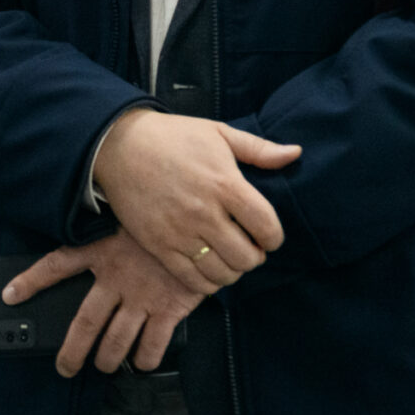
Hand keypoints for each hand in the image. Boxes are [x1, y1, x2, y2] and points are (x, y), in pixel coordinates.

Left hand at [6, 231, 205, 376]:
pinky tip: (142, 361)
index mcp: (102, 250)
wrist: (206, 220)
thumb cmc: (164, 216)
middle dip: (72, 352)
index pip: (57, 264)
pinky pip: (153, 344)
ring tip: (105, 365)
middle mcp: (117, 277)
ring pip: (116, 341)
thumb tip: (86, 231)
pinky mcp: (169, 308)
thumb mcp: (128, 216)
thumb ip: (106, 229)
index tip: (9, 294)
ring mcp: (142, 295)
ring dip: (108, 359)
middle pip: (84, 323)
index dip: (31, 279)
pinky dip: (146, 358)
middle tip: (65, 368)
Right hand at [91, 111, 301, 293]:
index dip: (275, 238)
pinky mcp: (159, 246)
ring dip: (233, 271)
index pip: (266, 226)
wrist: (119, 146)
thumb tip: (295, 154)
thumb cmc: (173, 137)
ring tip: (230, 258)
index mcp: (224, 184)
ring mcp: (180, 232)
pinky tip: (210, 268)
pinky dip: (209, 282)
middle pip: (247, 257)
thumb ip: (259, 149)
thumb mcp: (219, 132)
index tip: (270, 236)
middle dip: (256, 256)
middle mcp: (204, 212)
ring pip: (222, 273)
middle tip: (250, 248)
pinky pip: (193, 280)